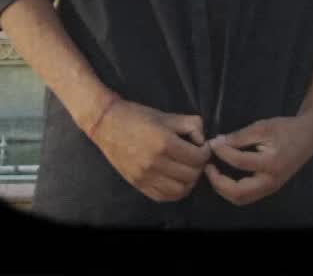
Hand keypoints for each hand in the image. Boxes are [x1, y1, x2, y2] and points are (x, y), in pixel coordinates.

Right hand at [92, 99, 210, 202]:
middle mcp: (155, 163)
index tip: (203, 146)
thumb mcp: (165, 115)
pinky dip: (175, 191)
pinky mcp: (138, 185)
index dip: (205, 152)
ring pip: (180, 190)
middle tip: (196, 157)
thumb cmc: (137, 116)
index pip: (197, 158)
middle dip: (199, 166)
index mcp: (164, 143)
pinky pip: (164, 197)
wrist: (106, 124)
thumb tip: (203, 139)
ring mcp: (145, 177)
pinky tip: (176, 179)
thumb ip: (190, 124)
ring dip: (189, 181)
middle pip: (191, 175)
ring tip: (187, 169)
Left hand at [204, 111, 312, 206]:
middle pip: (239, 193)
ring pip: (241, 199)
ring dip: (224, 189)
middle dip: (218, 182)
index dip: (222, 152)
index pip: (240, 162)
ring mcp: (270, 188)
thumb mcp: (263, 127)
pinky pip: (247, 196)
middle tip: (207, 167)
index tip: (211, 143)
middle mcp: (271, 181)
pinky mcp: (269, 189)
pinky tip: (225, 176)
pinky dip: (232, 190)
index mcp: (271, 163)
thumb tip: (217, 142)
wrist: (308, 137)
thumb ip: (240, 136)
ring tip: (213, 172)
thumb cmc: (286, 129)